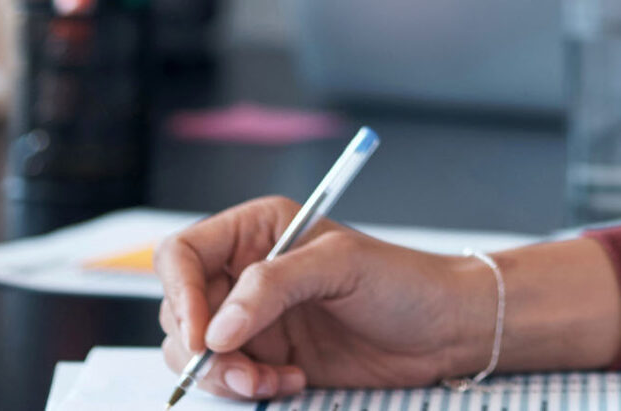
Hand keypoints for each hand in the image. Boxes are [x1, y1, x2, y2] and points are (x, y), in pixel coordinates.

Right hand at [155, 199, 496, 399]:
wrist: (441, 332)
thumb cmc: (402, 281)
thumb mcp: (340, 266)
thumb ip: (273, 286)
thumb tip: (216, 329)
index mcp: (257, 230)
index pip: (182, 255)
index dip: (179, 295)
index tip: (203, 337)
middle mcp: (245, 274)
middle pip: (179, 311)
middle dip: (201, 349)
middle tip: (243, 370)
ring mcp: (253, 320)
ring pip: (196, 354)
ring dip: (225, 375)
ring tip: (270, 381)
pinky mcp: (266, 359)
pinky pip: (227, 380)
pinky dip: (247, 390)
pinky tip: (290, 383)